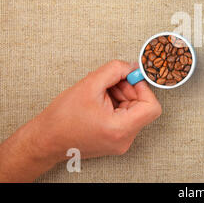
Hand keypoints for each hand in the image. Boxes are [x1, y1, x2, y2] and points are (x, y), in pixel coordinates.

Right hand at [36, 60, 161, 158]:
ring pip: (134, 111)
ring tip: (101, 92)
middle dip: (129, 89)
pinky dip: (117, 104)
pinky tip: (100, 101)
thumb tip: (132, 66)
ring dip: (122, 96)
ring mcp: (121, 142)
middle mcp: (124, 139)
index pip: (152, 107)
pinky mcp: (116, 140)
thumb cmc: (62, 118)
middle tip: (111, 82)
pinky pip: (126, 117)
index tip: (130, 78)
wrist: (45, 140)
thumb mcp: (90, 84)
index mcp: (120, 129)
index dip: (143, 88)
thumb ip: (115, 70)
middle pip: (143, 107)